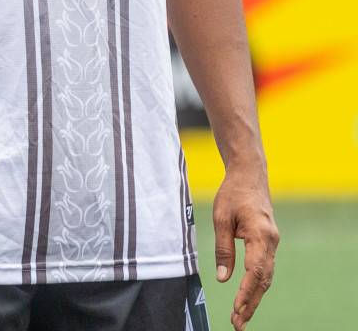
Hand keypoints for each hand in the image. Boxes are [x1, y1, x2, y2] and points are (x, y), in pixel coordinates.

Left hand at [213, 165, 277, 329]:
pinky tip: (247, 297)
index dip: (245, 291)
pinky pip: (265, 269)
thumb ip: (223, 248)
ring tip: (241, 317)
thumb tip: (224, 279)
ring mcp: (272, 244)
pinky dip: (257, 285)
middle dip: (251, 303)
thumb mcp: (221, 218)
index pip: (255, 271)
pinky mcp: (268, 243)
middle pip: (263, 280)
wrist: (250, 176)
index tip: (236, 307)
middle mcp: (271, 242)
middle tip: (239, 324)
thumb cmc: (233, 194)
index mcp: (260, 235)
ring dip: (254, 297)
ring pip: (266, 277)